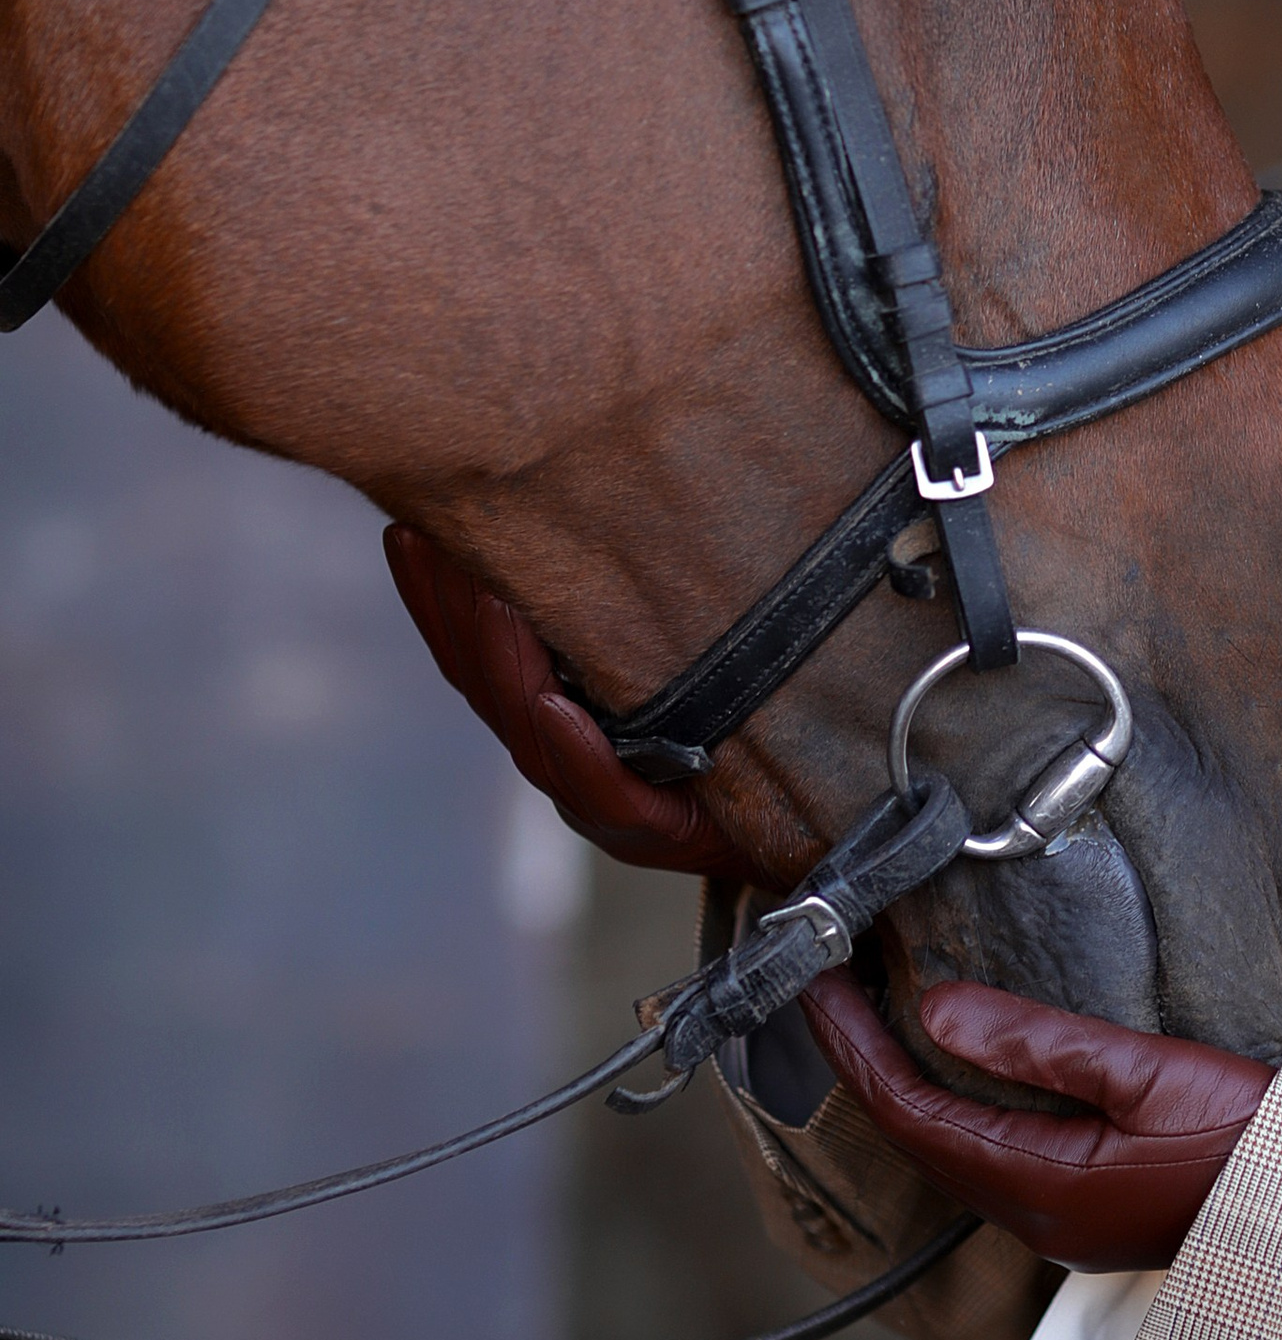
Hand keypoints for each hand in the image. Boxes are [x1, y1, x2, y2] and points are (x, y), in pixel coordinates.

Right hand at [384, 524, 754, 884]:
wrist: (814, 831)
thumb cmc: (747, 733)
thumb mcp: (686, 660)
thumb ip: (629, 612)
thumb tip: (587, 503)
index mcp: (560, 718)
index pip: (479, 657)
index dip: (439, 600)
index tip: (409, 530)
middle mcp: (567, 759)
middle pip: (488, 687)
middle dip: (453, 613)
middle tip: (428, 539)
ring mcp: (604, 802)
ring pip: (532, 734)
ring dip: (506, 665)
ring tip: (490, 599)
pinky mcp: (656, 836)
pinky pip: (605, 793)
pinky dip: (574, 749)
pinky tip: (552, 706)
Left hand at [802, 977, 1271, 1270]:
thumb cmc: (1252, 1143)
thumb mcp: (1148, 1073)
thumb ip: (1040, 1043)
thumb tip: (935, 1013)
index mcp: (1042, 1184)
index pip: (911, 1111)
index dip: (853, 1045)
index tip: (817, 982)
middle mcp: (1037, 1215)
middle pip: (918, 1134)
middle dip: (863, 1057)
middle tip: (828, 985)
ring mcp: (1063, 1221)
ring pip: (950, 1147)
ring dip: (904, 1080)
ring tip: (871, 1013)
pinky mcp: (1090, 1209)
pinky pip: (991, 1154)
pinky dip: (952, 1102)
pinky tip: (956, 1065)